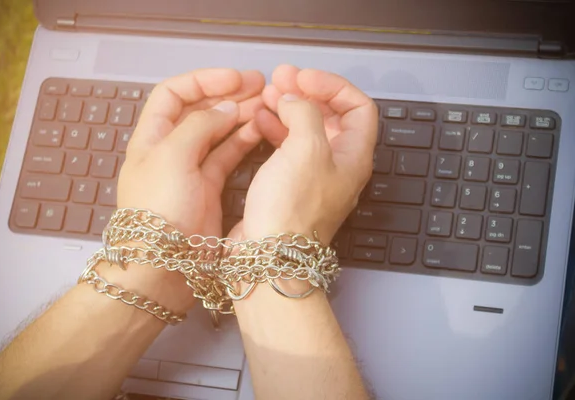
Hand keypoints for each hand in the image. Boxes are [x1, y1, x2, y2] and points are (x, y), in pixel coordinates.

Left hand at [101, 69, 265, 313]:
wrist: (165, 265)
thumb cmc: (161, 207)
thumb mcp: (172, 157)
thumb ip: (200, 125)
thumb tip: (227, 107)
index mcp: (152, 136)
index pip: (175, 93)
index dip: (204, 80)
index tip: (236, 78)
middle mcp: (171, 148)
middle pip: (199, 110)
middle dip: (228, 95)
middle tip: (261, 86)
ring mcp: (192, 168)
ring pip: (217, 131)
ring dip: (240, 115)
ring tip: (267, 103)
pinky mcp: (210, 187)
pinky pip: (228, 155)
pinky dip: (244, 140)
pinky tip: (262, 129)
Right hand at [237, 65, 377, 245]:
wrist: (269, 255)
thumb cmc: (292, 205)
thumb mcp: (306, 147)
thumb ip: (304, 112)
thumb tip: (293, 98)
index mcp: (354, 155)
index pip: (357, 107)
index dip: (332, 86)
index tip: (302, 78)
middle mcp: (338, 164)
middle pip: (330, 117)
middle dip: (306, 94)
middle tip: (279, 80)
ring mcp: (313, 175)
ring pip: (305, 130)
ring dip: (288, 109)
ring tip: (265, 96)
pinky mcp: (290, 185)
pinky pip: (287, 148)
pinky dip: (275, 129)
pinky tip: (259, 120)